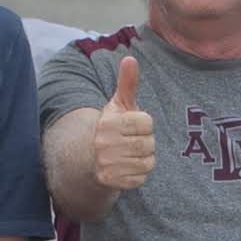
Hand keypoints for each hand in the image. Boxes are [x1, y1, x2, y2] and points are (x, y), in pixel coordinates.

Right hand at [86, 52, 156, 195]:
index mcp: (108, 123)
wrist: (92, 158)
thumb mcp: (118, 105)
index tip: (133, 126)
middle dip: (146, 143)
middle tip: (132, 142)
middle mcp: (104, 144)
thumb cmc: (113, 127)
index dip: (144, 124)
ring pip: (148, 162)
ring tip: (131, 154)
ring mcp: (107, 164)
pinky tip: (127, 167)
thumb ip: (127, 83)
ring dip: (144, 159)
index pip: (147, 122)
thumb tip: (131, 59)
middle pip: (149, 143)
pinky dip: (139, 173)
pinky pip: (141, 178)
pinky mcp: (112, 181)